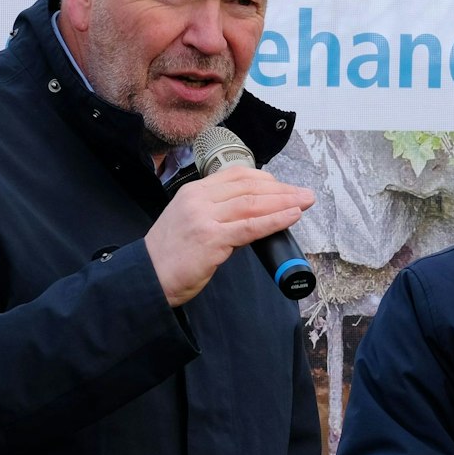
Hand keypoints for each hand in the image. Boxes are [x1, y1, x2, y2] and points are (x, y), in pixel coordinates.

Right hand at [145, 165, 313, 306]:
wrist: (148, 278)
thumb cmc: (171, 256)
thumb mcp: (191, 223)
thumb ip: (218, 215)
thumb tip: (254, 217)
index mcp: (194, 192)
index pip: (237, 176)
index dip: (266, 180)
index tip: (285, 187)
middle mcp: (198, 199)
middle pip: (249, 187)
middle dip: (282, 190)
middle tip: (305, 194)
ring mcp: (204, 218)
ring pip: (253, 203)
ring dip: (284, 202)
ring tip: (305, 202)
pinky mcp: (211, 239)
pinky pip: (250, 227)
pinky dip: (275, 220)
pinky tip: (292, 216)